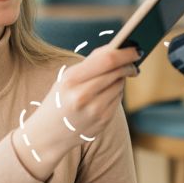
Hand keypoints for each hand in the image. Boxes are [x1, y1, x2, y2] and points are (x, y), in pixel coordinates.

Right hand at [13, 45, 138, 179]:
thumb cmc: (59, 99)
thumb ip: (90, 63)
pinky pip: (118, 99)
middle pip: (117, 72)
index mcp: (71, 80)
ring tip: (114, 76)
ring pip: (119, 85)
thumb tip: (118, 48)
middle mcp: (83, 95)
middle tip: (134, 59)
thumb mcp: (66, 78)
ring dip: (121, 78)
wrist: (48, 134)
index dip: (125, 53)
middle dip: (129, 64)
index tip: (136, 49)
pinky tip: (108, 92)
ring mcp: (94, 110)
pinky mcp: (103, 121)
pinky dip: (116, 92)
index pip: (107, 60)